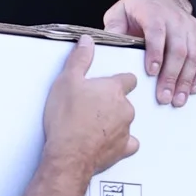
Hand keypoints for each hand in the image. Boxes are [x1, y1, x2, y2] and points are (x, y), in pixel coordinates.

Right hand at [42, 34, 138, 178]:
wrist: (69, 154)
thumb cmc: (67, 119)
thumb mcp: (67, 80)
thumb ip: (80, 59)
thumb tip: (87, 42)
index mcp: (113, 90)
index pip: (128, 79)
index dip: (120, 80)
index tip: (111, 83)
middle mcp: (125, 108)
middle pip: (125, 101)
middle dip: (112, 103)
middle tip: (91, 106)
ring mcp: (125, 130)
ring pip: (125, 121)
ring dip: (113, 122)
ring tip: (92, 125)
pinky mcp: (122, 149)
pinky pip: (128, 144)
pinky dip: (120, 143)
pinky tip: (107, 142)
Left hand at [104, 0, 195, 108]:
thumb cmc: (139, 9)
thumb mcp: (119, 13)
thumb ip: (114, 30)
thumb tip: (107, 49)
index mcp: (154, 13)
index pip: (157, 32)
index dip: (155, 52)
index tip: (151, 72)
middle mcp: (176, 20)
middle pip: (178, 48)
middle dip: (171, 75)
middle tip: (164, 97)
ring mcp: (192, 28)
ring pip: (194, 55)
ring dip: (187, 79)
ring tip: (178, 100)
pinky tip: (194, 88)